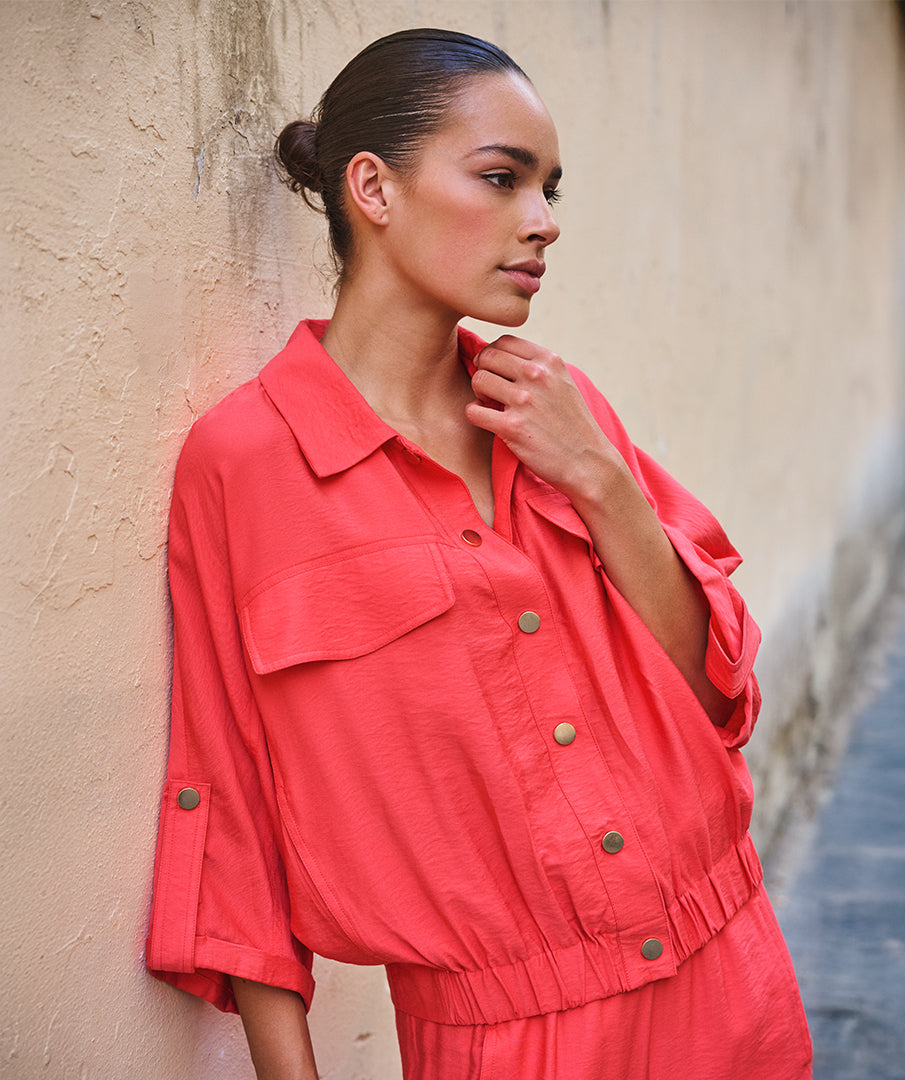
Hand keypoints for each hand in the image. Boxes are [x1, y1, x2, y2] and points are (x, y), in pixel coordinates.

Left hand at [465, 335, 619, 501]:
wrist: (588, 462)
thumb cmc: (571, 425)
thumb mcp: (562, 383)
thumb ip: (537, 367)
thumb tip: (499, 355)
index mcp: (550, 361)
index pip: (504, 341)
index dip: (493, 356)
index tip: (497, 373)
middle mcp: (537, 375)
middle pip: (487, 356)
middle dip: (484, 372)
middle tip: (492, 392)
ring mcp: (524, 400)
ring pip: (478, 380)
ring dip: (479, 394)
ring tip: (493, 407)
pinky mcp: (512, 427)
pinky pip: (473, 411)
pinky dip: (476, 416)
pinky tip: (490, 423)